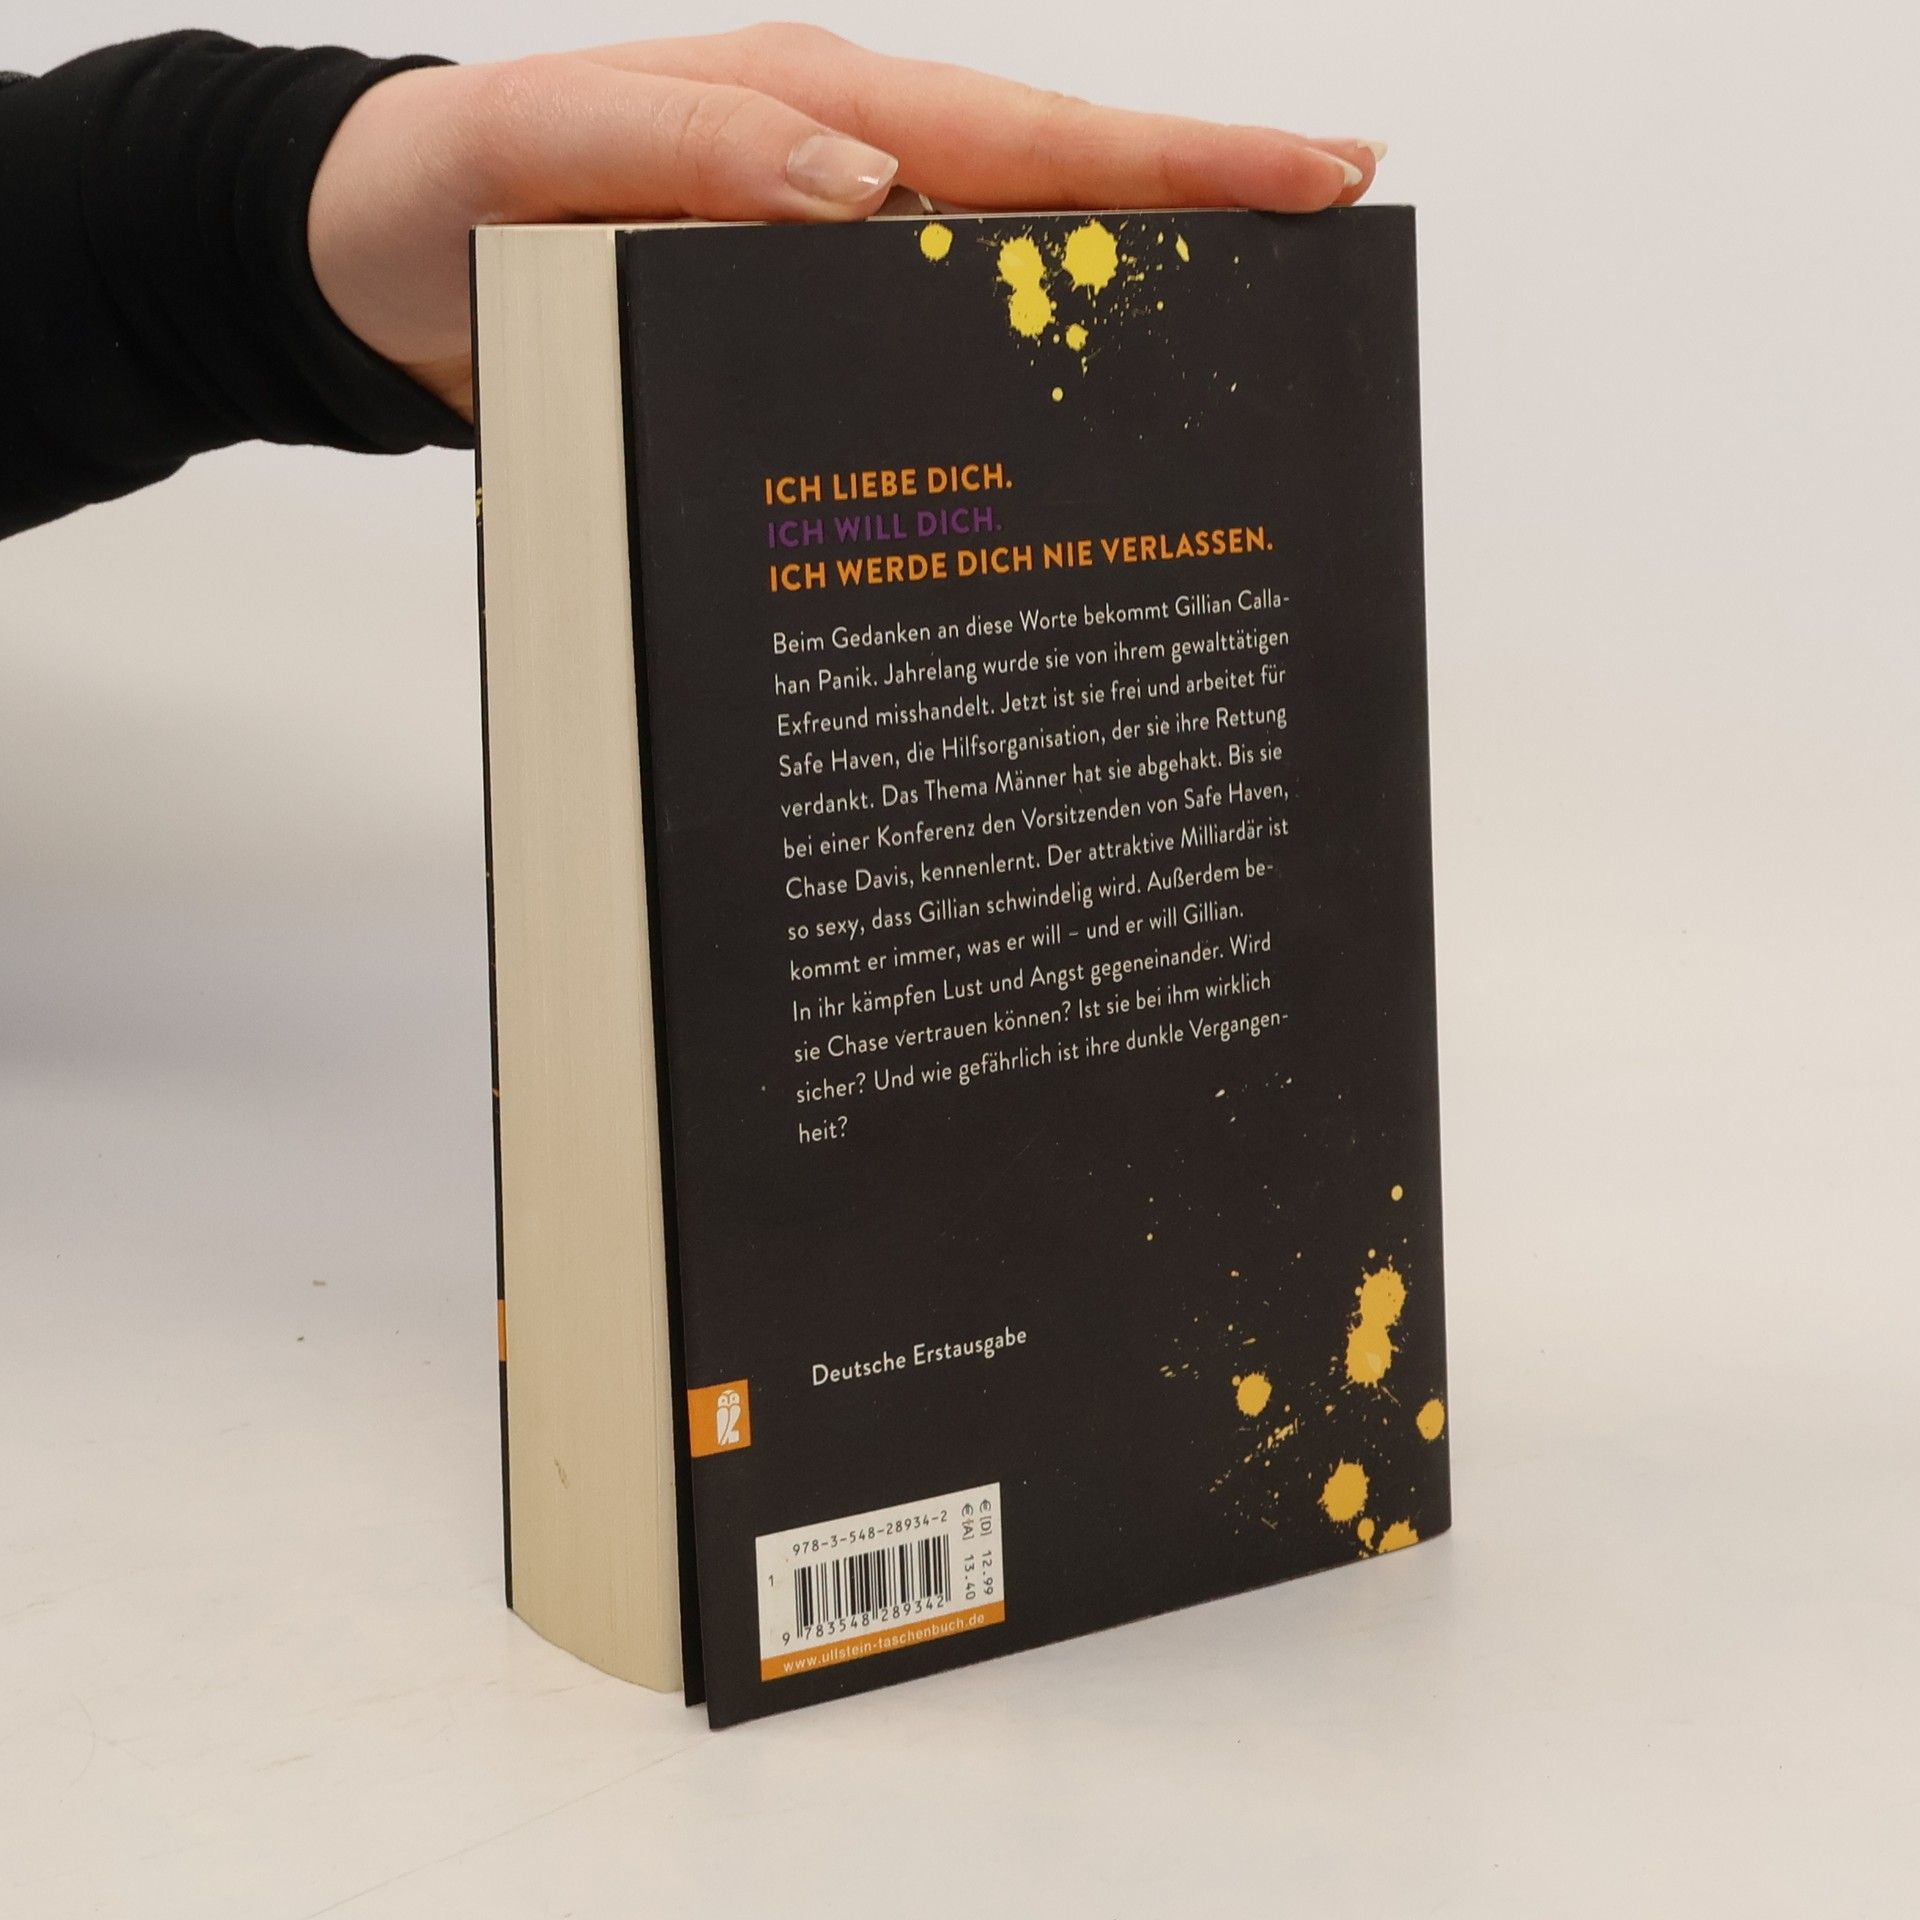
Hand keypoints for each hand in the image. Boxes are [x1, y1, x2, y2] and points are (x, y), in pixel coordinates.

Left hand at [308, 22, 1383, 418]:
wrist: (373, 271)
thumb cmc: (444, 197)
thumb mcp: (534, 147)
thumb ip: (690, 142)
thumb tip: (866, 190)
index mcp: (807, 113)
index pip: (1022, 138)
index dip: (1171, 162)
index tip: (1309, 174)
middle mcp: (840, 179)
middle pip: (1053, 191)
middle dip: (1199, 209)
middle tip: (1338, 227)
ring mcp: (829, 257)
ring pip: (1008, 272)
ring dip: (1126, 299)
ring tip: (1251, 332)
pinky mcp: (799, 332)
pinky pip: (931, 345)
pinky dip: (1014, 372)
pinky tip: (1073, 419)